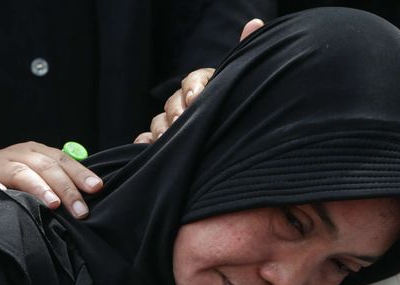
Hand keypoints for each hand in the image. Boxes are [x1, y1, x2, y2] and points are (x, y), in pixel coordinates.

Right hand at [0, 119, 103, 216]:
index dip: (80, 174)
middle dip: (66, 188)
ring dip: (38, 187)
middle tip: (81, 210)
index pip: (61, 160)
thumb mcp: (32, 173)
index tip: (97, 189)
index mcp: (34, 153)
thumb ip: (57, 182)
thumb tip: (89, 199)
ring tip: (53, 204)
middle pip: (45, 167)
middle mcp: (16, 156)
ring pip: (20, 173)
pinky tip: (6, 198)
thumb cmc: (6, 179)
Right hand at [136, 18, 264, 143]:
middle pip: (173, 102)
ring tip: (167, 139)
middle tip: (181, 122)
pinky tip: (148, 147)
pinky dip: (145, 143)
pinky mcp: (163, 143)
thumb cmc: (238, 103)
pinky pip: (146, 141)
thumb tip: (255, 22)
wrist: (240, 140)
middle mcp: (185, 102)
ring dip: (161, 129)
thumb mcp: (241, 79)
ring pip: (159, 121)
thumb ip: (245, 51)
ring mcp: (173, 122)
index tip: (196, 98)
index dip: (193, 88)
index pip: (194, 80)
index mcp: (204, 84)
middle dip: (176, 112)